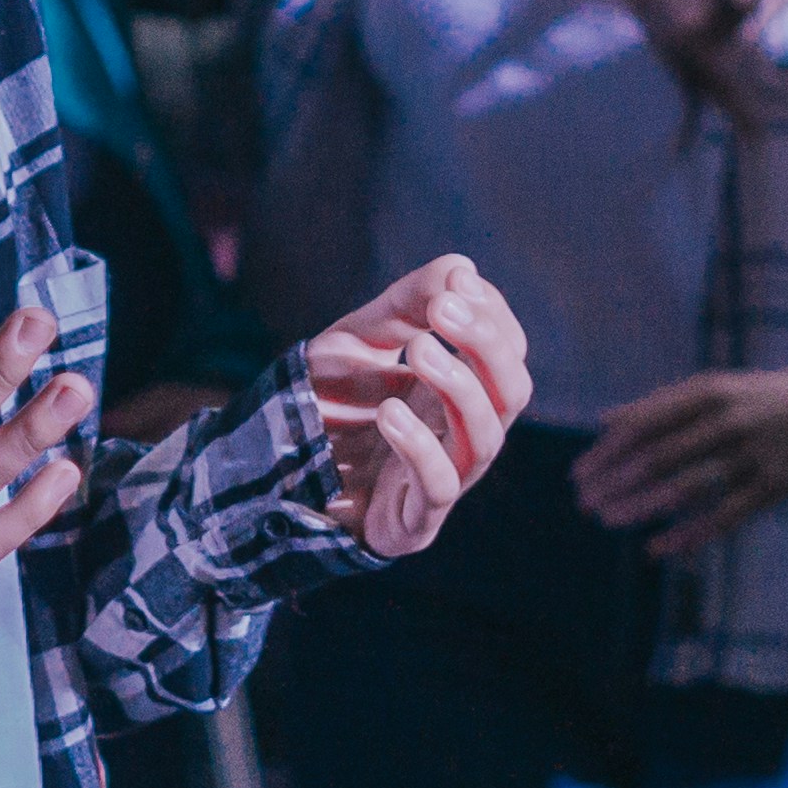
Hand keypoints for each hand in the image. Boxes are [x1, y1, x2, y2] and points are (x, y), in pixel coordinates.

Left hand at [294, 252, 532, 557]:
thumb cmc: (330, 405)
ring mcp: (445, 478)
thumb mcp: (358, 341)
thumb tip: (461, 266)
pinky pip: (438, 487)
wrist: (275, 473)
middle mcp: (463, 433)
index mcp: (461, 390)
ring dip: (459, 388)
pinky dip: (420, 447)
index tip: (459, 283)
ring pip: (485, 438)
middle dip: (486, 345)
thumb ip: (404, 305)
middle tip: (444, 308)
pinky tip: (389, 412)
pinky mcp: (415, 520)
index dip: (492, 316)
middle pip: (512, 392)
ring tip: (419, 350)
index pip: (507, 351)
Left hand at [569, 364, 787, 558]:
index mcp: (708, 392)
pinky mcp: (775, 486)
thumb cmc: (767, 397)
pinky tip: (657, 548)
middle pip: (657, 456)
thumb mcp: (716, 387)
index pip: (642, 424)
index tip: (578, 474)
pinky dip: (688, 534)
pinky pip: (724, 516)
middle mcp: (727, 420)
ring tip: (607, 520)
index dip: (606, 452)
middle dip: (615, 482)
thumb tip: (604, 420)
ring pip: (685, 487)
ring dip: (641, 506)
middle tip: (584, 503)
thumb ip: (660, 404)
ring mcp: (752, 454)